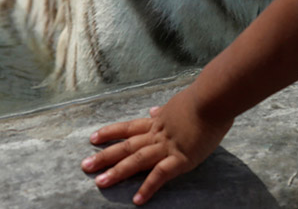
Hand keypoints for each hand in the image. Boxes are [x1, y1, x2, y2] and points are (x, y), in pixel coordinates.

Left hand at [81, 87, 232, 204]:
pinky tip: (137, 200)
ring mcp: (168, 147)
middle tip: (84, 166)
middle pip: (126, 146)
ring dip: (117, 172)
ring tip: (100, 183)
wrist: (213, 98)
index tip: (93, 138)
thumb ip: (165, 111)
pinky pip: (161, 175)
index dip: (110, 133)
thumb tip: (153, 110)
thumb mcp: (179, 103)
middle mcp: (158, 135)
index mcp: (158, 122)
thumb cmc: (203, 99)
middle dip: (104, 157)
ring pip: (137, 160)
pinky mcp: (181, 159)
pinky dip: (148, 187)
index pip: (129, 128)